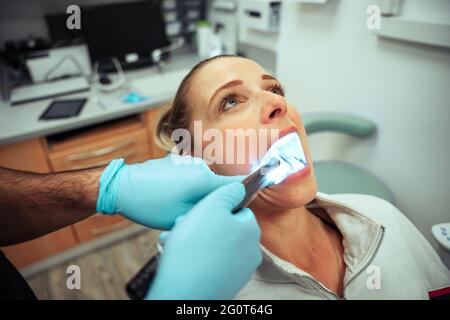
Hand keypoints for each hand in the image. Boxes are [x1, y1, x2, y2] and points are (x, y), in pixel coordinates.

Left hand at [96, 155, 242, 228]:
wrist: (122, 188)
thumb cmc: (151, 204)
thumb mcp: (184, 215)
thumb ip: (209, 209)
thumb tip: (226, 206)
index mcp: (204, 179)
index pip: (237, 184)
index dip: (242, 195)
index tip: (243, 202)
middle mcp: (199, 165)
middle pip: (217, 185)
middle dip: (210, 199)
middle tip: (193, 212)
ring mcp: (186, 160)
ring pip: (203, 181)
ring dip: (196, 192)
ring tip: (176, 204)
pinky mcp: (176, 160)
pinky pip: (190, 175)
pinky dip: (186, 185)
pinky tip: (169, 195)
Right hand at [146, 182, 261, 299]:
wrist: (183, 289)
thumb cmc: (196, 245)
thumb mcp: (212, 205)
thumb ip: (228, 192)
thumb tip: (239, 188)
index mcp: (251, 230)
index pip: (239, 210)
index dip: (217, 208)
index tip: (201, 212)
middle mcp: (251, 251)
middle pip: (226, 229)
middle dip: (204, 225)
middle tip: (185, 226)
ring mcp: (239, 270)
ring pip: (216, 246)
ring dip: (197, 241)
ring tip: (178, 242)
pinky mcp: (225, 284)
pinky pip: (211, 264)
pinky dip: (197, 259)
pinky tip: (182, 258)